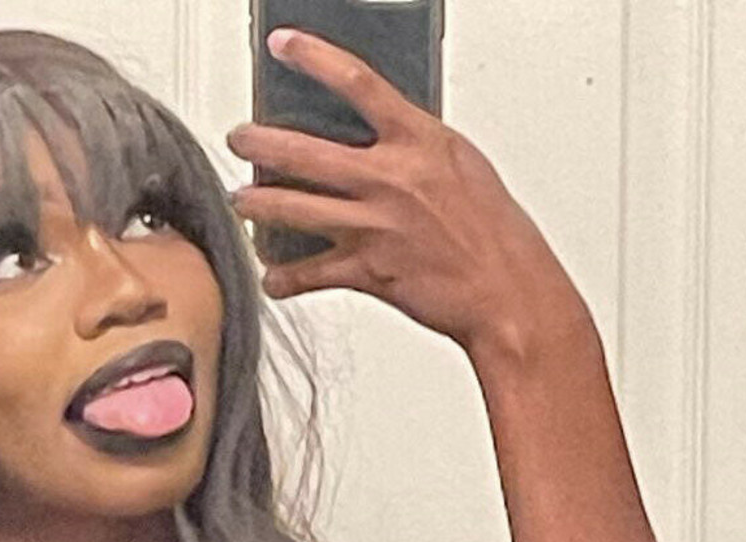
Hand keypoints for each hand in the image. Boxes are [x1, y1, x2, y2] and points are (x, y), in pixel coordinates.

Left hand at [226, 28, 589, 357]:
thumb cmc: (492, 231)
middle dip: (260, 144)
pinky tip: (273, 278)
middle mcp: (389, 179)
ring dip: (258, 206)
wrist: (506, 290)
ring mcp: (374, 226)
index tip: (283, 46)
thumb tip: (380, 136)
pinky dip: (286, 279)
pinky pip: (312, 274)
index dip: (314, 58)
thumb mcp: (459, 165)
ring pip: (296, 210)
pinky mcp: (368, 271)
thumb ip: (414, 147)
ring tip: (241, 202)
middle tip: (239, 139)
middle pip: (306, 152)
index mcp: (418, 141)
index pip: (357, 83)